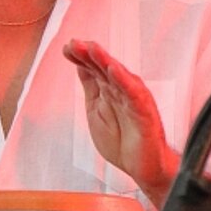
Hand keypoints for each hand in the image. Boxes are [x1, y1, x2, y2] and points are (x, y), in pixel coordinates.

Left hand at [63, 39, 177, 207]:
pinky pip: (133, 93)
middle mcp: (122, 90)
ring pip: (118, 75)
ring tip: (92, 48)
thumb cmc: (124, 143)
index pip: (93, 69)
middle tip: (74, 43)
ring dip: (105, 60)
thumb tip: (80, 66)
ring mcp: (133, 99)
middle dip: (89, 54)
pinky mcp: (144, 111)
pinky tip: (114, 70)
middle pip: (104, 67)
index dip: (80, 58)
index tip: (66, 49)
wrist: (143, 167)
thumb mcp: (96, 111)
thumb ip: (91, 89)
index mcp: (110, 91)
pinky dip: (124, 81)